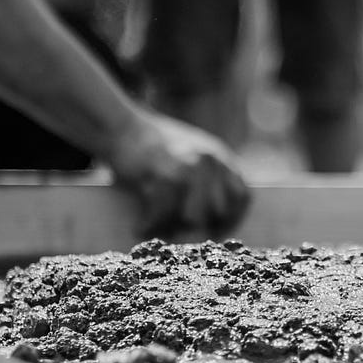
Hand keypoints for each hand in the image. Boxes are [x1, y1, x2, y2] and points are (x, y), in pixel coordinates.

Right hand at [107, 112, 251, 238]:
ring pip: (192, 218)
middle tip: (178, 237)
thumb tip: (214, 219)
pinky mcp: (164, 174)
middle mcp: (210, 161)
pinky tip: (140, 228)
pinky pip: (163, 214)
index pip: (242, 197)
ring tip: (157, 233)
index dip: (230, 220)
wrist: (121, 125)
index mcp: (220, 157)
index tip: (213, 232)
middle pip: (218, 212)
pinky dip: (149, 225)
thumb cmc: (152, 146)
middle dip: (199, 230)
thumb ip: (209, 179)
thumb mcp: (192, 153)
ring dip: (172, 229)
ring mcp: (189, 167)